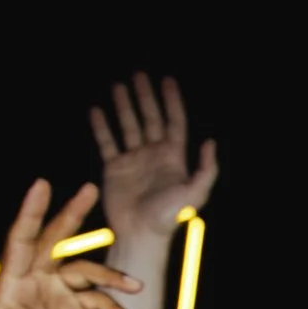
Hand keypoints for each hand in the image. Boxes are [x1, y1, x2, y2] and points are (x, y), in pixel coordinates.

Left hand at [0, 181, 140, 308]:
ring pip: (88, 272)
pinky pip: (100, 302)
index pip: (21, 241)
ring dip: (112, 278)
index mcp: (11, 285)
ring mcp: (56, 294)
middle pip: (55, 240)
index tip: (42, 184)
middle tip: (89, 188)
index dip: (31, 213)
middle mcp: (35, 282)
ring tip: (135, 287)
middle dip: (71, 214)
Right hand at [89, 72, 217, 239]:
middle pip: (150, 118)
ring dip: (124, 106)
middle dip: (145, 96)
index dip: (171, 101)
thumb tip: (210, 142)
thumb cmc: (169, 217)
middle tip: (139, 74)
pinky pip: (107, 142)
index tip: (167, 80)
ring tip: (117, 85)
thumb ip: (206, 169)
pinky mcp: (115, 168)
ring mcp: (133, 160)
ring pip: (128, 126)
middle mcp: (153, 155)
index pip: (174, 122)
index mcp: (173, 158)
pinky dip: (102, 127)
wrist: (141, 234)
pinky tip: (97, 110)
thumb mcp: (195, 194)